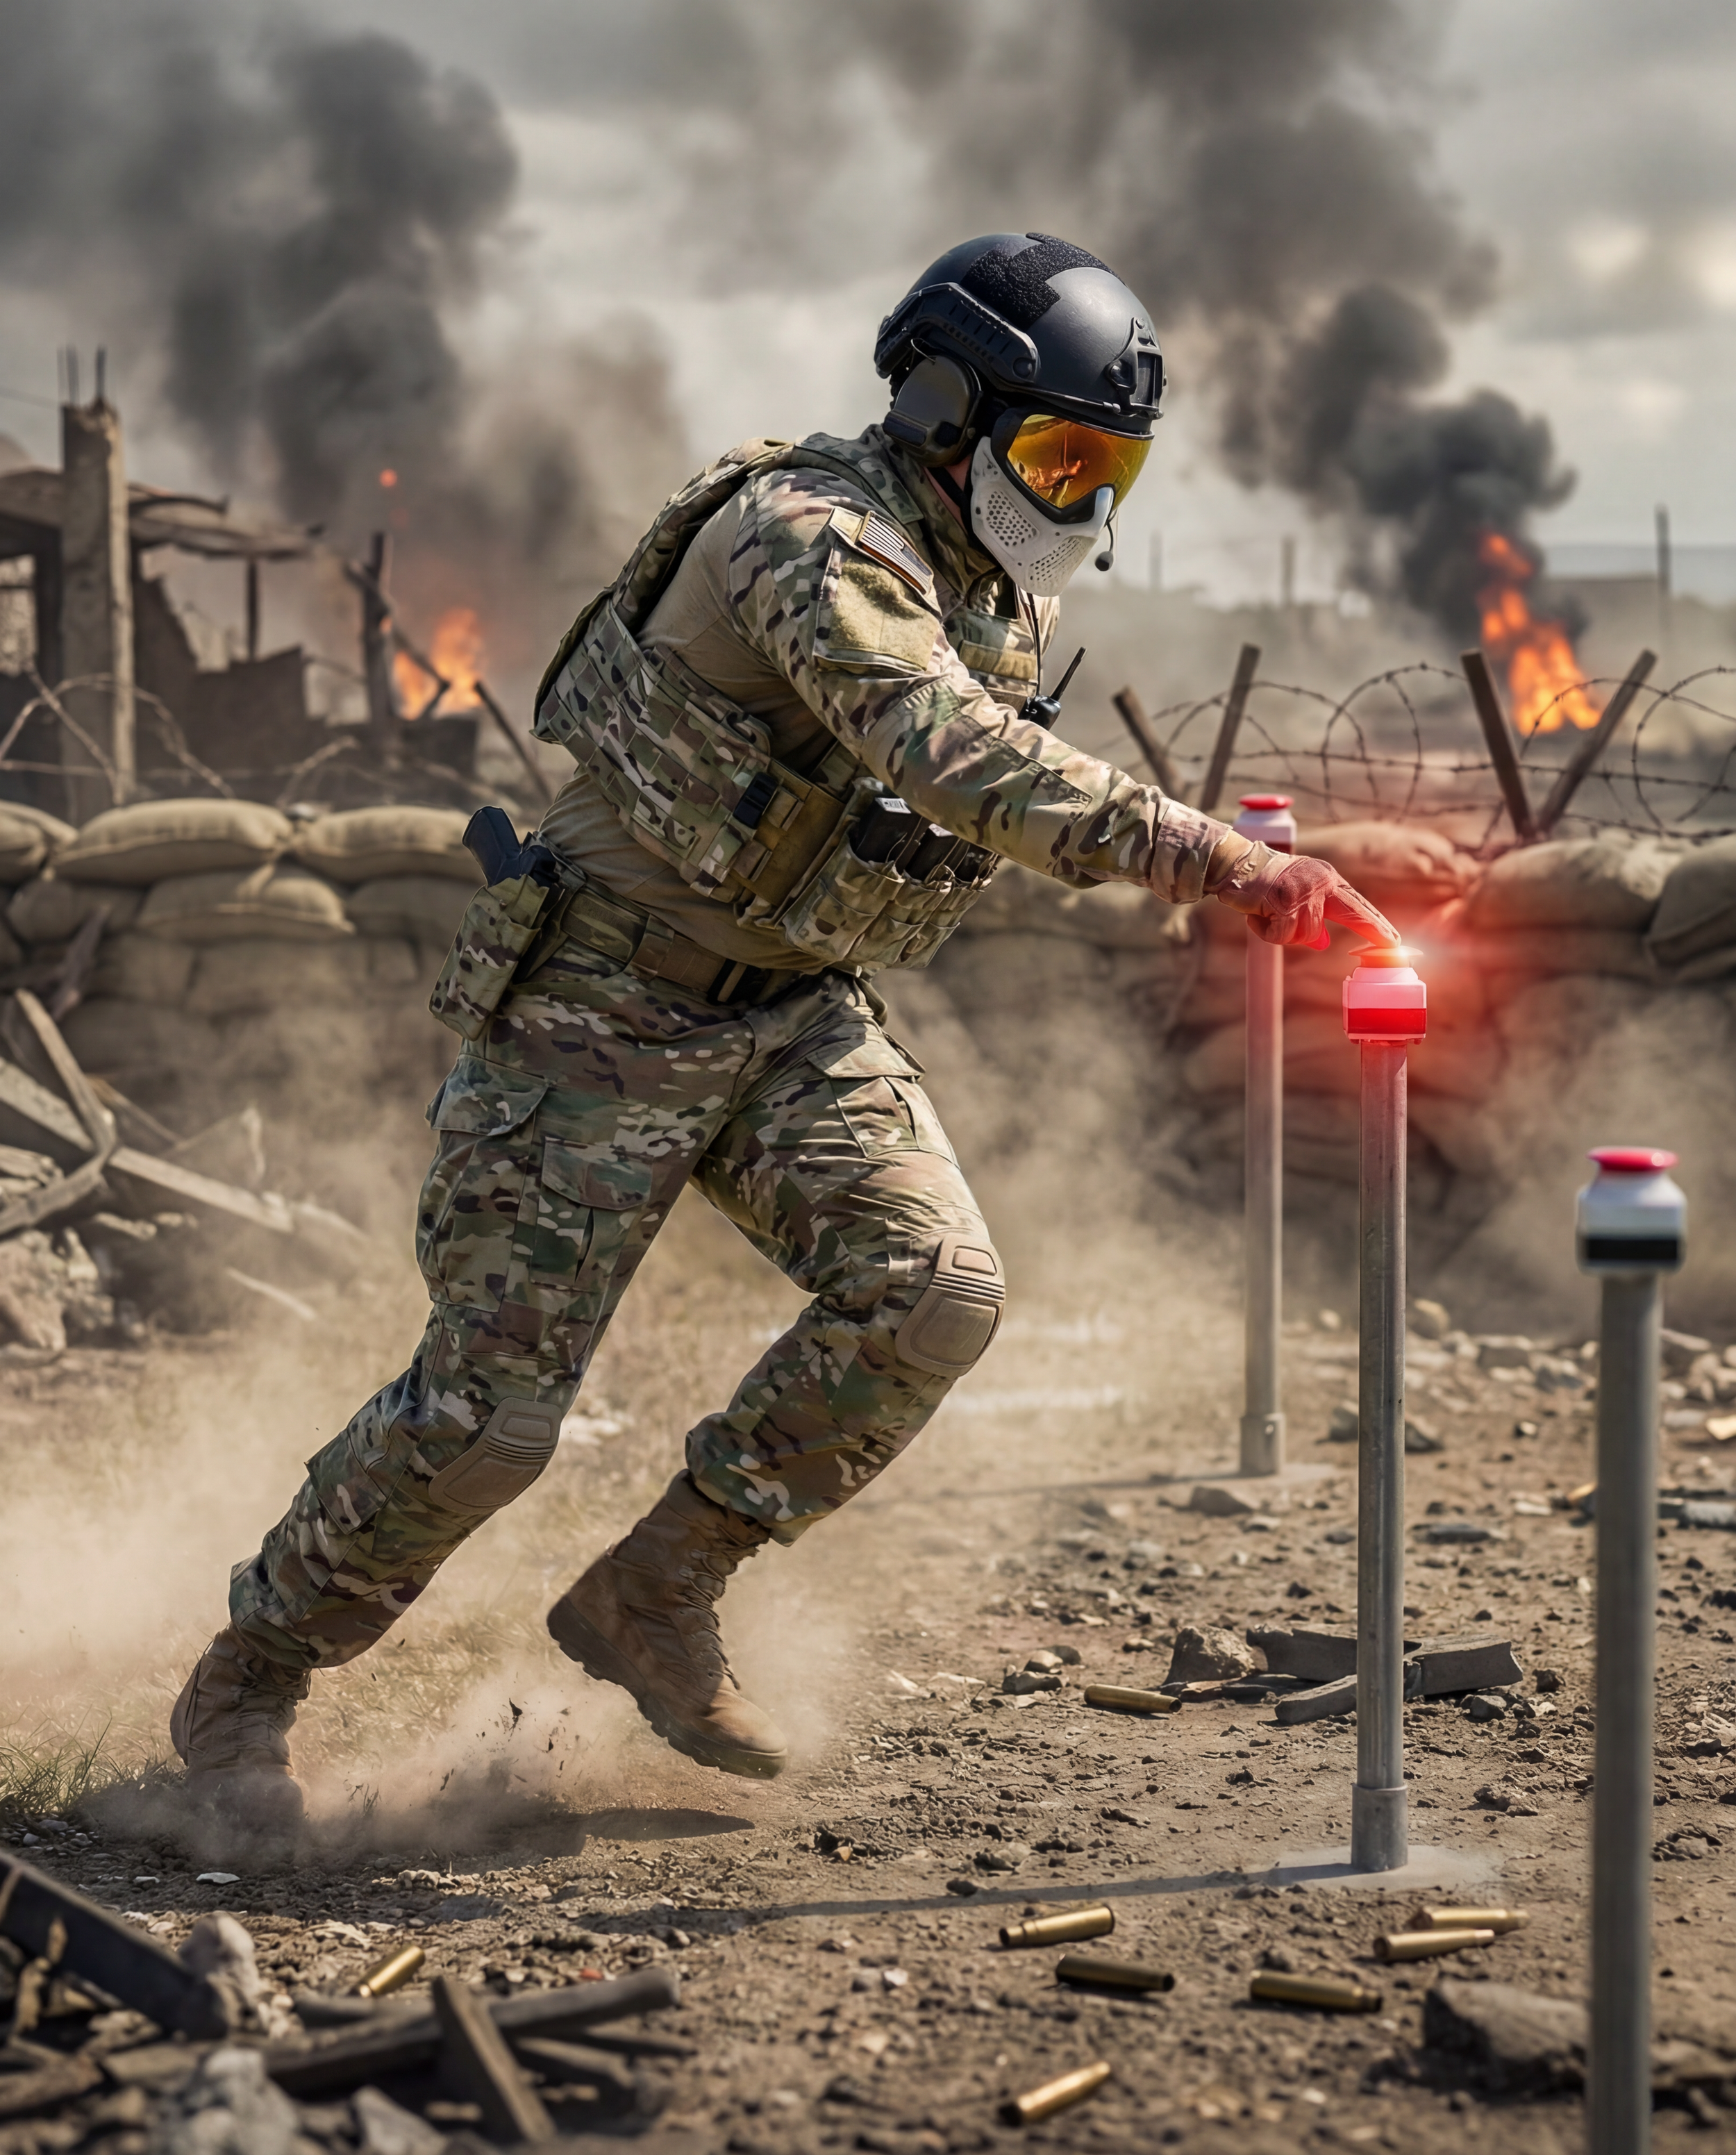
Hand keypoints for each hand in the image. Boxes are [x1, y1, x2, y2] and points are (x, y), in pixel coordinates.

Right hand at [1214, 852, 1396, 950]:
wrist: (1237, 864)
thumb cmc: (1264, 882)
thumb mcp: (1294, 896)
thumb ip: (1312, 917)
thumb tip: (1322, 943)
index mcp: (1327, 879)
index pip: (1357, 903)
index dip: (1376, 923)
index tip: (1393, 940)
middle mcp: (1321, 882)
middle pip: (1354, 913)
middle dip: (1374, 929)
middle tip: (1394, 945)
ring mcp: (1304, 891)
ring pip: (1307, 935)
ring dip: (1285, 934)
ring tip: (1268, 917)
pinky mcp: (1284, 902)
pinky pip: (1283, 936)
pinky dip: (1268, 933)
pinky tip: (1258, 917)